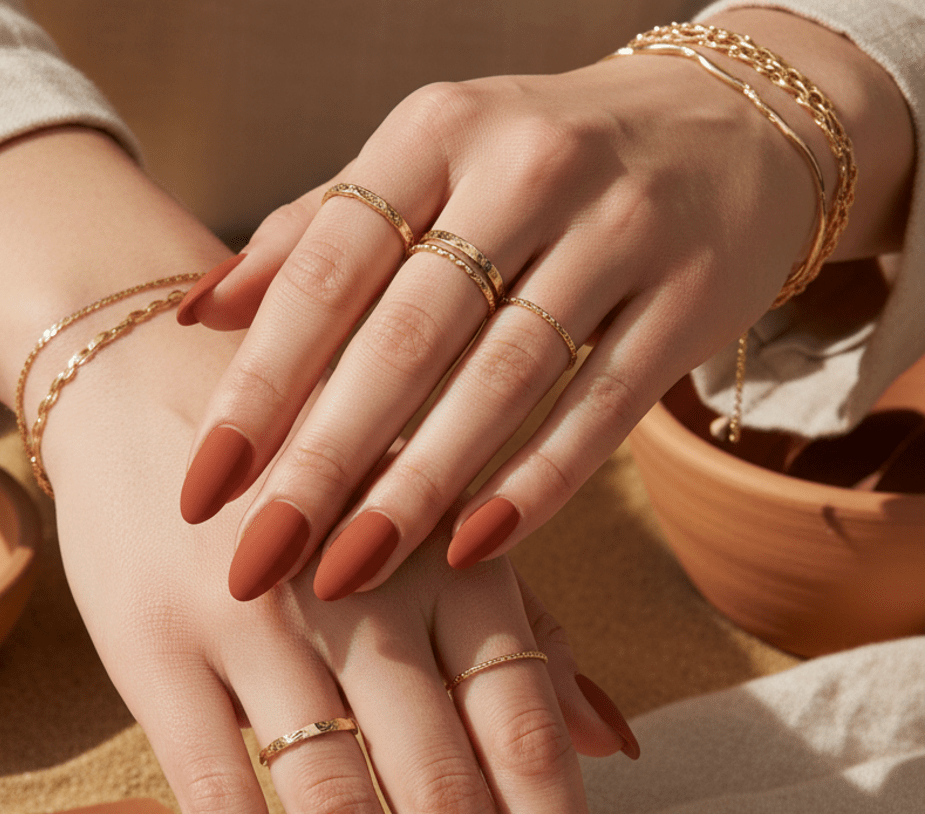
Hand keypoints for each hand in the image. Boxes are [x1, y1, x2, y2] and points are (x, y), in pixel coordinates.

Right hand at [0, 124, 637, 813]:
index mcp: (450, 560)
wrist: (141, 379)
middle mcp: (367, 594)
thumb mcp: (431, 522)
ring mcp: (257, 623)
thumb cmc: (313, 466)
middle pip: (446, 788)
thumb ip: (522, 629)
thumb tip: (618, 741)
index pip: (525, 731)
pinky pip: (214, 792)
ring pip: (339, 805)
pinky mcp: (158, 651)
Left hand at [178, 10, 911, 600]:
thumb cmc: (536, 166)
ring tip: (346, 574)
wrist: (725, 126)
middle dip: (321, 462)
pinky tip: (470, 551)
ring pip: (500, 380)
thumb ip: (319, 230)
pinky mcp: (692, 296)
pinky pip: (600, 408)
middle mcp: (525, 167)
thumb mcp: (427, 164)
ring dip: (415, 490)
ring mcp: (619, 228)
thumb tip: (201, 309)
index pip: (326, 269)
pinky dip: (535, 484)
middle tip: (258, 560)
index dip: (258, 386)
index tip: (203, 489)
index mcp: (435, 131)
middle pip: (404, 337)